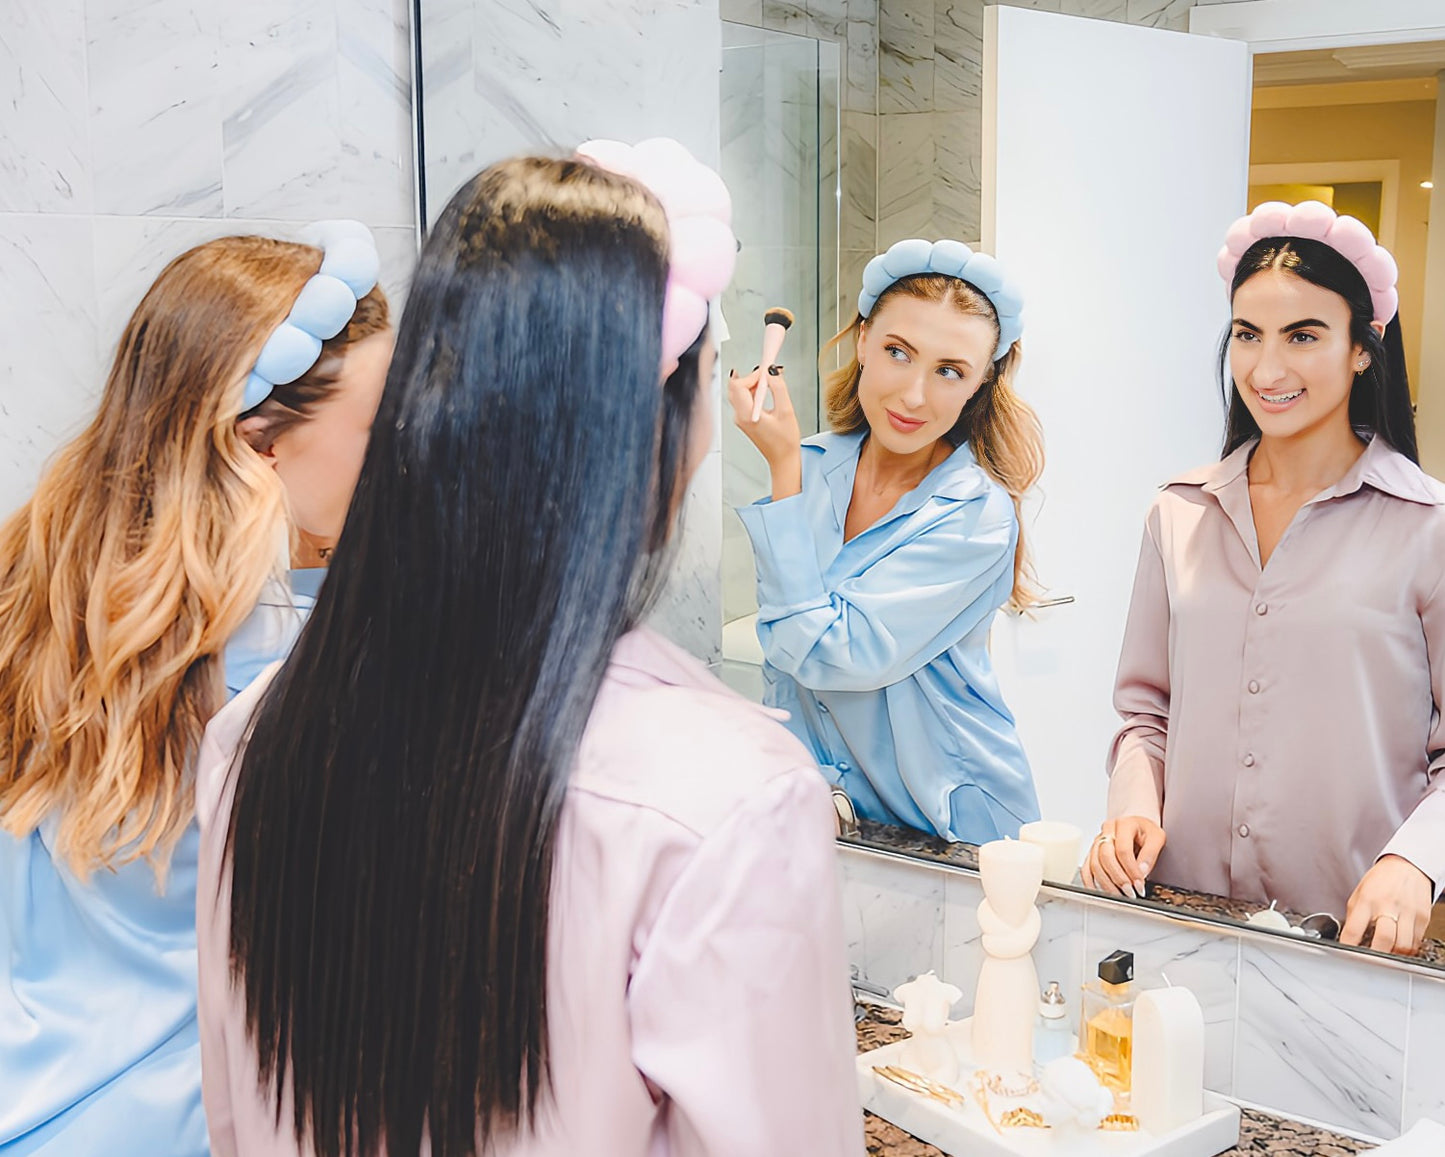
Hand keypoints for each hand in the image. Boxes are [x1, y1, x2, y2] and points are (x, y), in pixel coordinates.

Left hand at [727, 366, 801, 499]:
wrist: (783, 459)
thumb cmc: (785, 441)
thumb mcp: (786, 411)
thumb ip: (778, 388)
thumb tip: (772, 371)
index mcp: (747, 415)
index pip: (739, 385)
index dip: (753, 374)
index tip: (767, 371)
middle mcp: (740, 417)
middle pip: (735, 387)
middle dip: (751, 377)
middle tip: (768, 375)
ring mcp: (740, 419)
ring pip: (738, 393)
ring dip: (752, 384)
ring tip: (770, 383)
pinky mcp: (745, 420)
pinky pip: (743, 400)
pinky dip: (753, 392)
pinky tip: (766, 392)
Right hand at [1080, 816, 1165, 898]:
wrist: (1137, 823)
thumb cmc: (1146, 831)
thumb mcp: (1157, 838)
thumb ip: (1150, 854)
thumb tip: (1141, 872)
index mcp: (1123, 824)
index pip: (1123, 850)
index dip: (1131, 870)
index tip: (1140, 885)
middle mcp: (1107, 831)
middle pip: (1106, 857)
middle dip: (1118, 878)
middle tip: (1130, 892)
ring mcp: (1097, 841)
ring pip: (1095, 864)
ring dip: (1106, 883)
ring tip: (1119, 895)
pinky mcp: (1092, 852)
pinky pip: (1086, 868)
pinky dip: (1090, 882)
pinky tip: (1099, 892)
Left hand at [1341, 854, 1432, 955]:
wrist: (1407, 866)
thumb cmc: (1381, 880)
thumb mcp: (1359, 893)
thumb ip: (1354, 916)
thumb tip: (1348, 939)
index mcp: (1367, 900)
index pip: (1354, 929)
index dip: (1348, 946)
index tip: (1347, 955)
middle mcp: (1388, 906)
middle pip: (1384, 939)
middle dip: (1376, 956)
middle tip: (1369, 960)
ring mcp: (1408, 912)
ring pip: (1403, 946)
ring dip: (1393, 955)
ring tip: (1385, 953)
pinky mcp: (1422, 918)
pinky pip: (1415, 943)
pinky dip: (1406, 950)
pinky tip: (1398, 946)